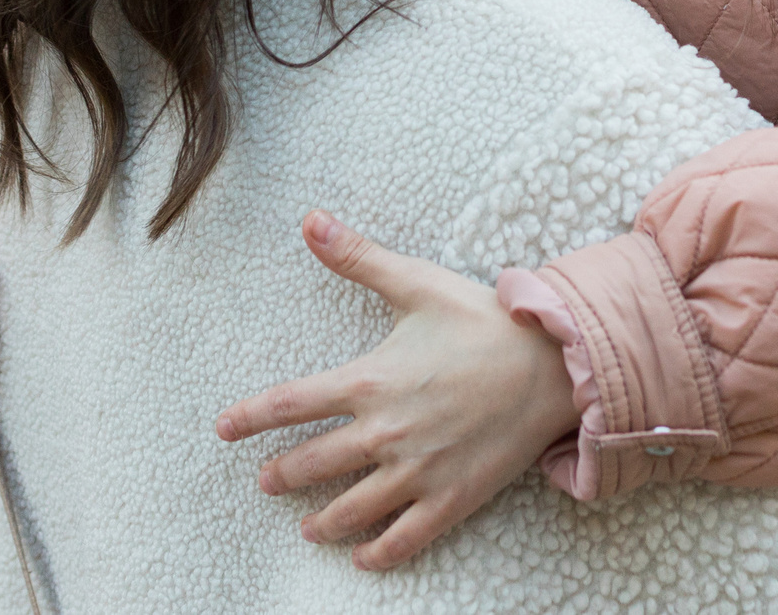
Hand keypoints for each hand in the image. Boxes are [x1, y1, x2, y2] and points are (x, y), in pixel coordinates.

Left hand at [217, 212, 580, 570]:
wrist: (553, 365)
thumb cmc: (484, 321)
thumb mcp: (417, 283)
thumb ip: (358, 257)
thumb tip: (310, 219)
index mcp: (369, 381)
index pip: (289, 403)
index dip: (250, 417)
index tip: (223, 429)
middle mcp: (384, 432)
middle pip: (312, 464)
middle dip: (282, 475)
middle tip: (267, 481)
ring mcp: (417, 471)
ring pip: (351, 510)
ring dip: (322, 522)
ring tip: (308, 527)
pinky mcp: (451, 497)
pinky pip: (404, 537)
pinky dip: (379, 553)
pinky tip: (363, 558)